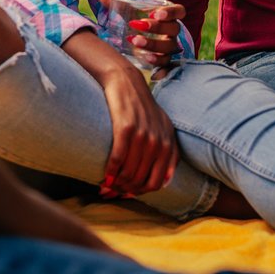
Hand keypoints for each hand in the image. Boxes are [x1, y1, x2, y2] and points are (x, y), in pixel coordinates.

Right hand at [95, 61, 179, 197]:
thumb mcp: (163, 127)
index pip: (157, 182)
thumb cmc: (143, 108)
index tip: (129, 191)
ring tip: (108, 185)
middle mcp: (158, 141)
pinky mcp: (125, 128)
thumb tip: (166, 182)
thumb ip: (169, 152)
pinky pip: (117, 159)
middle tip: (115, 190)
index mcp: (168, 143)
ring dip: (117, 183)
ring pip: (129, 173)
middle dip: (127, 190)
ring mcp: (142, 135)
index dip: (142, 191)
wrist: (126, 82)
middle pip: (141, 180)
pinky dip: (110, 171)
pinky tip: (104, 176)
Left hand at [126, 1, 185, 66]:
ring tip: (134, 40)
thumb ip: (114, 0)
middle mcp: (172, 29)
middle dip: (156, 27)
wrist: (136, 35)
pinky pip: (165, 61)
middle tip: (137, 24)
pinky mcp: (163, 58)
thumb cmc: (135, 17)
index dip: (171, 12)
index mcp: (167, 13)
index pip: (179, 11)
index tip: (156, 13)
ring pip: (169, 46)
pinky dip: (157, 60)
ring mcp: (169, 45)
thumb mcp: (126, 8)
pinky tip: (145, 58)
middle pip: (174, 28)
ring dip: (153, 44)